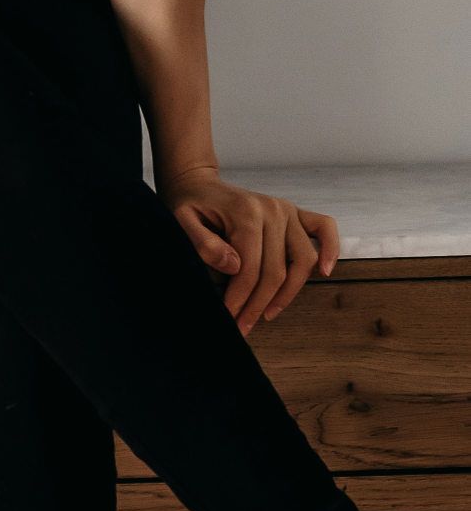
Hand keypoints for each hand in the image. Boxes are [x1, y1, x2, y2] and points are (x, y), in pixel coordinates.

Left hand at [157, 164, 339, 333]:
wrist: (197, 184)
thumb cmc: (188, 205)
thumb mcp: (181, 221)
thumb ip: (202, 242)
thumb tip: (234, 266)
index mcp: (245, 212)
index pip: (251, 268)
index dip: (240, 298)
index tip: (229, 318)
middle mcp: (271, 209)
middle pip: (276, 270)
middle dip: (258, 304)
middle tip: (242, 326)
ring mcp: (286, 209)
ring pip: (301, 261)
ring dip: (288, 293)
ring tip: (267, 314)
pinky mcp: (295, 212)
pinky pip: (324, 228)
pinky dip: (330, 250)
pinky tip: (324, 272)